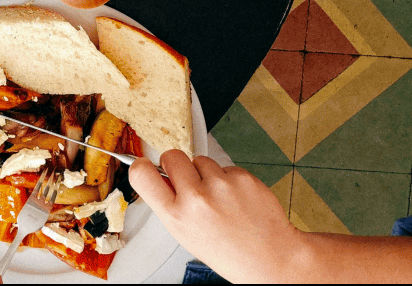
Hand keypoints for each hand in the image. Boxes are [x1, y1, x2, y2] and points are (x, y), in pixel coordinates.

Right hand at [130, 151, 306, 282]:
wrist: (270, 256)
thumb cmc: (228, 250)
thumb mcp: (186, 234)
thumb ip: (171, 204)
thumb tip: (159, 176)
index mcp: (176, 216)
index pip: (142, 174)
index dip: (141, 166)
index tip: (146, 166)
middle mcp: (196, 198)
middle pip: (171, 156)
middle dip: (176, 164)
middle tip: (188, 180)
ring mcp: (221, 185)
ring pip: (201, 160)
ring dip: (206, 173)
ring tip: (219, 197)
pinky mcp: (242, 177)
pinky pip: (225, 167)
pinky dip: (228, 178)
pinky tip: (236, 198)